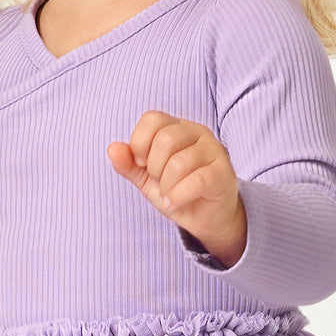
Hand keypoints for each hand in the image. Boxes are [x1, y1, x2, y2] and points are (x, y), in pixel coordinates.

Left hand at [107, 110, 246, 266]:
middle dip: (153, 167)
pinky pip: (197, 180)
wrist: (205, 217)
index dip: (139, 142)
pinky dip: (178, 196)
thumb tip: (112, 149)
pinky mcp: (223, 173)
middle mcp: (198, 132)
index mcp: (177, 127)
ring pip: (179, 163)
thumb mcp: (146, 178)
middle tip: (158, 181)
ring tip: (168, 194)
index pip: (152, 118)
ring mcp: (214, 151)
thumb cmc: (176, 190)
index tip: (141, 163)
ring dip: (166, 186)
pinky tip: (173, 202)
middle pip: (166, 138)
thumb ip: (129, 163)